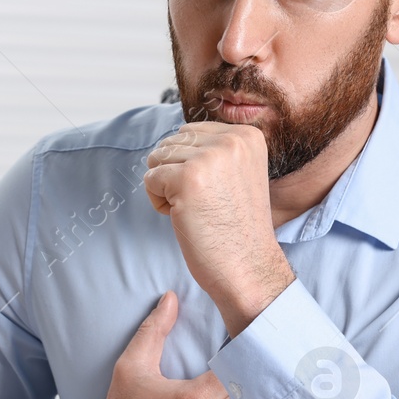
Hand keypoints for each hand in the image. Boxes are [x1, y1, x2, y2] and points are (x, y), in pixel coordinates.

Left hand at [143, 122, 295, 336]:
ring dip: (165, 187)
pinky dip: (158, 202)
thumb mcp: (240, 173)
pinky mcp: (186, 178)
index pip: (191, 132)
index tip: (213, 192)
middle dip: (175, 173)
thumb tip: (173, 138)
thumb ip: (215, 150)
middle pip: (172, 142)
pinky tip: (182, 216)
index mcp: (247, 136)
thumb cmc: (238, 228)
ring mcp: (209, 158)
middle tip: (201, 204)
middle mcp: (231, 140)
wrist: (249, 266)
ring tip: (193, 210)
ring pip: (158, 159)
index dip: (189, 164)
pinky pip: (150, 179)